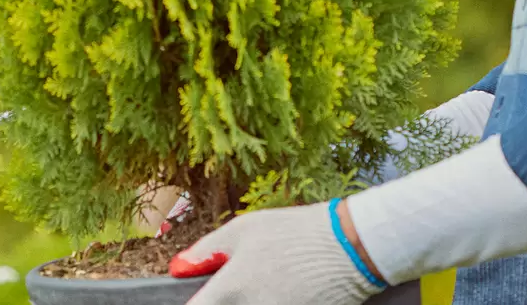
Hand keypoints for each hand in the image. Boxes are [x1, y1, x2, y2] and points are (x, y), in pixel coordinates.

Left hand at [172, 202, 382, 304]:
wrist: (349, 247)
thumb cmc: (293, 232)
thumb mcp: (244, 229)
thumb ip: (207, 251)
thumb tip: (178, 268)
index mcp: (232, 287)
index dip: (195, 304)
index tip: (200, 297)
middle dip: (226, 301)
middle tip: (245, 283)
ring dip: (250, 302)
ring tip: (272, 281)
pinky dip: (276, 303)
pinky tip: (288, 290)